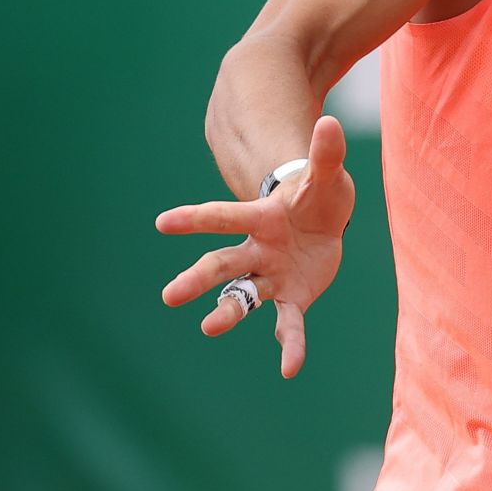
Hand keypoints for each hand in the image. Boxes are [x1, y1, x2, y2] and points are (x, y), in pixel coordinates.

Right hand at [157, 115, 354, 376]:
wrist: (324, 223)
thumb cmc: (315, 196)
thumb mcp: (325, 176)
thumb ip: (325, 154)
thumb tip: (330, 122)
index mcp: (259, 218)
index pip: (222, 217)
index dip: (194, 219)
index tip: (162, 222)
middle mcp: (255, 250)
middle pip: (221, 264)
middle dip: (198, 279)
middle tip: (170, 295)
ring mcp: (269, 276)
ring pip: (242, 296)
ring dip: (226, 312)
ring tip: (209, 326)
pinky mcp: (291, 298)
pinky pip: (287, 323)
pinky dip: (290, 344)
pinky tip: (290, 368)